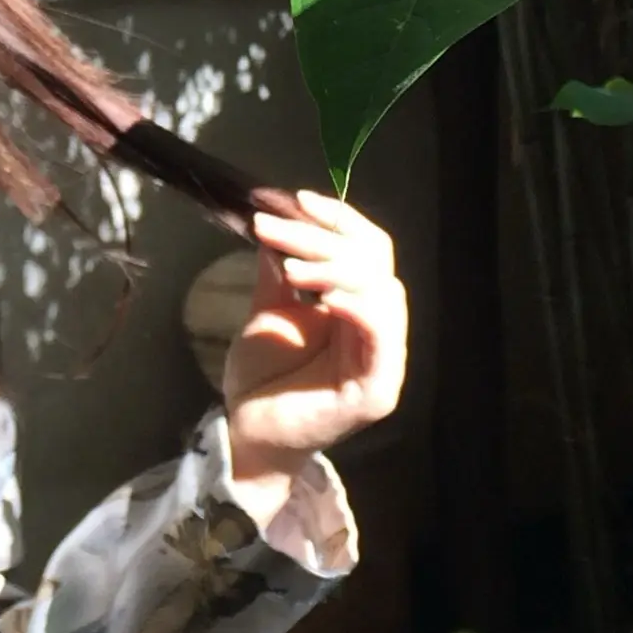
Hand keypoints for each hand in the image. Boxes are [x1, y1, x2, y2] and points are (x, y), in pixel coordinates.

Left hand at [219, 190, 405, 534]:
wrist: (248, 433)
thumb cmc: (263, 379)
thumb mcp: (270, 312)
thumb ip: (282, 272)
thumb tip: (278, 224)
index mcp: (360, 308)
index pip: (370, 249)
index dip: (341, 220)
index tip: (296, 199)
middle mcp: (380, 331)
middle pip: (375, 263)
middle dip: (323, 239)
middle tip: (272, 229)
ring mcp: (383, 362)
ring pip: (383, 293)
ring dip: (336, 269)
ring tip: (292, 268)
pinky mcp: (377, 390)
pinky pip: (382, 339)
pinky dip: (357, 308)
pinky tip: (323, 296)